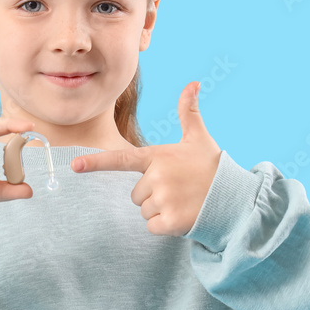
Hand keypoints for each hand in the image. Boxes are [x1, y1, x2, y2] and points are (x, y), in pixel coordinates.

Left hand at [72, 81, 221, 235]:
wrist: (235, 197)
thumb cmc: (212, 166)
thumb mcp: (199, 138)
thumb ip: (189, 112)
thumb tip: (193, 82)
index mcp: (157, 157)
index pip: (121, 159)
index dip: (96, 162)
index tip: (74, 165)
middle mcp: (157, 177)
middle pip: (135, 194)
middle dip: (153, 194)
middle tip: (177, 188)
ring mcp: (163, 199)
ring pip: (144, 210)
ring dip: (160, 210)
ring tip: (182, 200)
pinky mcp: (170, 221)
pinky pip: (152, 227)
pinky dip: (165, 226)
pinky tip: (183, 215)